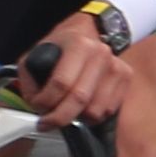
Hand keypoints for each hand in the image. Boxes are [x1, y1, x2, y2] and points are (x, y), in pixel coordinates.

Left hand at [22, 13, 141, 132]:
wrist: (88, 33)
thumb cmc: (60, 47)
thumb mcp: (35, 54)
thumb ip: (29, 79)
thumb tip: (35, 105)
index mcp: (78, 45)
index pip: (61, 83)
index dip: (45, 102)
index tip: (37, 109)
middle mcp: (100, 54)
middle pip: (80, 99)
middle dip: (59, 117)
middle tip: (46, 123)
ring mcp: (116, 67)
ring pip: (95, 110)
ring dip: (76, 118)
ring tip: (65, 111)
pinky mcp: (126, 78)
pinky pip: (108, 110)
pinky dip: (92, 116)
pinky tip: (81, 108)